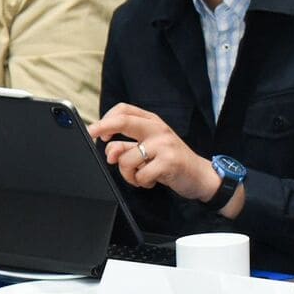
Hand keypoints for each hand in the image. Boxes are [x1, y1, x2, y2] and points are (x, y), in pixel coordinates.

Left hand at [88, 103, 229, 210]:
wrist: (200, 175)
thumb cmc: (172, 161)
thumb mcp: (149, 150)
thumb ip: (126, 147)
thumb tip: (108, 150)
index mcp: (153, 122)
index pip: (124, 110)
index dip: (106, 119)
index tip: (96, 132)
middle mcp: (158, 129)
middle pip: (124, 121)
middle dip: (103, 127)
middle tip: (93, 137)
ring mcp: (164, 144)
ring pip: (126, 159)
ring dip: (128, 174)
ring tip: (140, 176)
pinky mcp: (169, 162)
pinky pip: (140, 175)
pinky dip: (141, 182)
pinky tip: (152, 181)